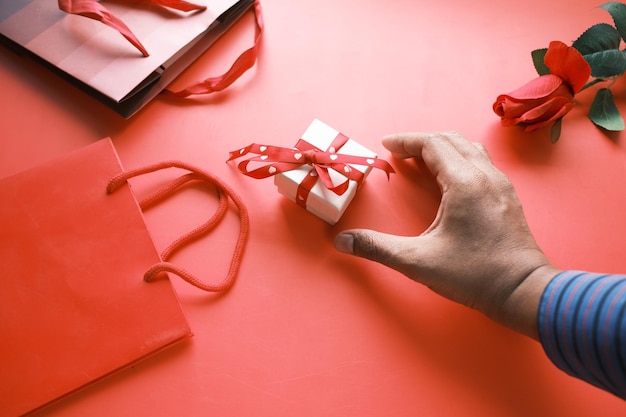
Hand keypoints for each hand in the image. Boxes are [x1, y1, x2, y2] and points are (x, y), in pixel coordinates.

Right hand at [334, 132, 560, 338]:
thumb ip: (378, 248)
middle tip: (399, 152)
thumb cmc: (474, 275)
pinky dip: (459, 159)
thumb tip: (343, 241)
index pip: (433, 144)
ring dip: (443, 148)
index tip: (386, 145)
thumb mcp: (418, 262)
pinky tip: (450, 179)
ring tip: (422, 159)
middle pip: (452, 140)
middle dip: (422, 141)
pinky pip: (481, 163)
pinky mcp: (508, 198)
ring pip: (470, 149)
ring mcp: (501, 185)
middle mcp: (486, 176)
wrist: (525, 291)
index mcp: (464, 182)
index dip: (406, 141)